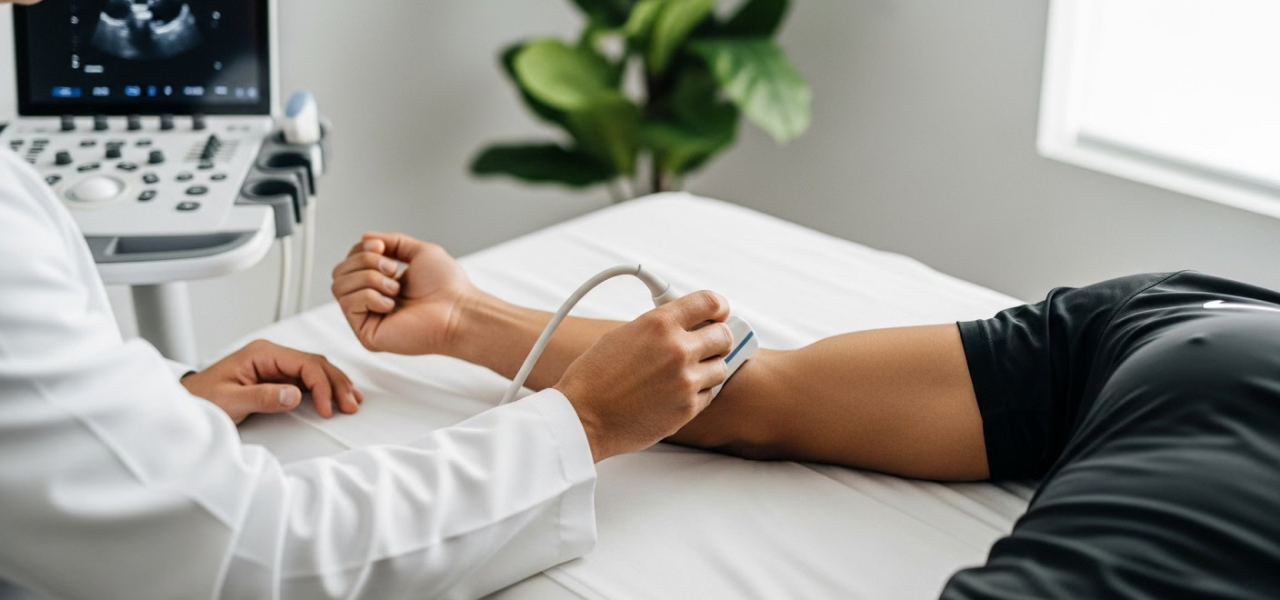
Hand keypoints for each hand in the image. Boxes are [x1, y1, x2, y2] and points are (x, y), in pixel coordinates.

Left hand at [181, 339, 362, 423]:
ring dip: (335, 384)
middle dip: (336, 384)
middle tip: (350, 405)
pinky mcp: (276, 377)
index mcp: (262, 353)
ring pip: (316, 369)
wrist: (186, 404)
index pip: (304, 364)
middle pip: (316, 364)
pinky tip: (337, 395)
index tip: (326, 408)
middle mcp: (271, 355)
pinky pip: (307, 378)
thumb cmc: (201, 399)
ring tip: (352, 401)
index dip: (321, 386)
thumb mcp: (229, 400)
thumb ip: (262, 397)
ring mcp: (275, 365)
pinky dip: (325, 387)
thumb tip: (295, 394)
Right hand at [331, 233, 477, 354]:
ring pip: (340, 286)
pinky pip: (348, 304)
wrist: (458, 311)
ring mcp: (368, 318)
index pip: (350, 262)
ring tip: (395, 288)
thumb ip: (393, 241)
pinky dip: (370, 297)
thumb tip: (364, 237)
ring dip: (370, 279)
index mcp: (382, 284)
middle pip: (339, 272)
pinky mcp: (366, 334)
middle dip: (365, 262)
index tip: (382, 247)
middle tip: (393, 270)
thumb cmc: (448, 287)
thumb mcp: (419, 252)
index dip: (361, 249)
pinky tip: (391, 305)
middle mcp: (372, 301)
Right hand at [554, 291, 733, 461]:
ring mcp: (686, 381)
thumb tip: (686, 324)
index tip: (719, 312)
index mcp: (659, 324)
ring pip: (721, 367)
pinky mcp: (688, 409)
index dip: (719, 307)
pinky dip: (697, 392)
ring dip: (708, 367)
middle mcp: (677, 349)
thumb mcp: (623, 335)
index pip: (710, 302)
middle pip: (724, 336)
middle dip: (716, 339)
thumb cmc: (594, 376)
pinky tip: (674, 392)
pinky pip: (709, 394)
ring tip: (684, 372)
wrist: (583, 417)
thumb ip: (658, 327)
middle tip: (705, 344)